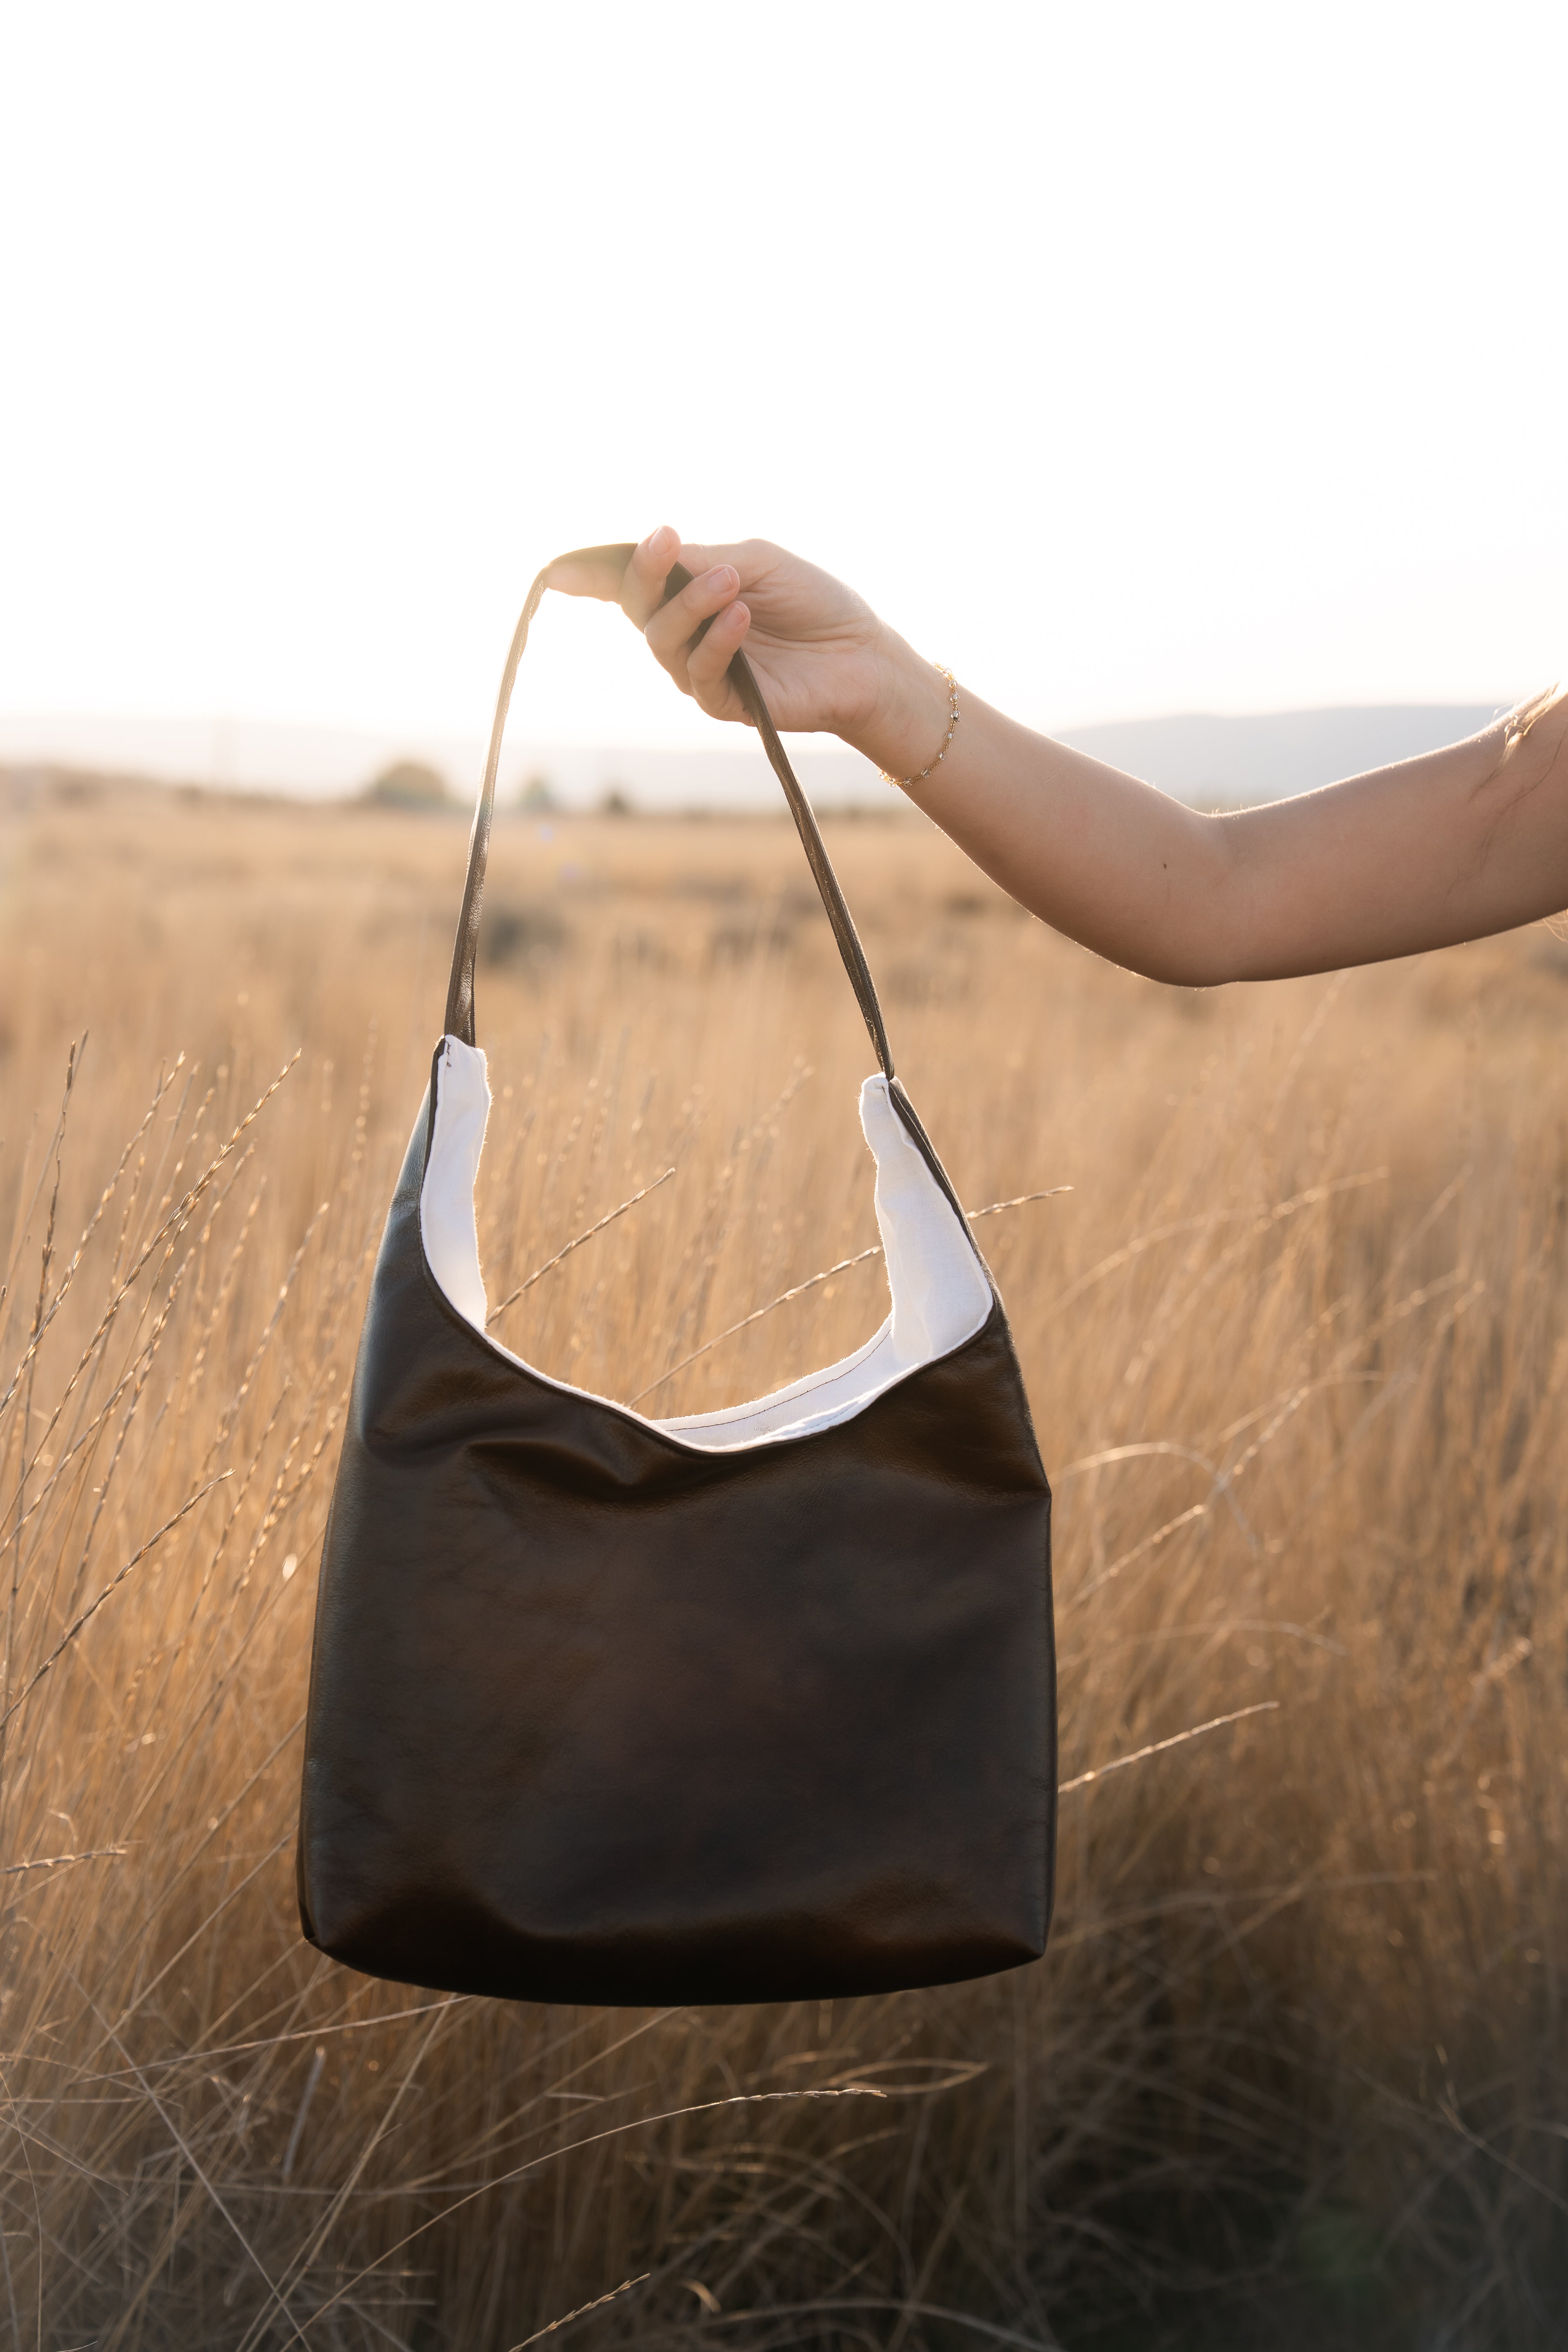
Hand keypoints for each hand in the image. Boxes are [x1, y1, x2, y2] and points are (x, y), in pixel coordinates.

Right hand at [547, 529, 948, 773]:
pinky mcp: (723, 702)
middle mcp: (685, 631)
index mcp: (687, 591)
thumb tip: (651, 546)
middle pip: (636, 606)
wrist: (862, 655)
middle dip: (643, 572)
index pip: (627, 583)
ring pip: (663, 639)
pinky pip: (700, 673)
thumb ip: (702, 559)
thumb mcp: (756, 562)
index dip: (590, 577)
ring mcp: (699, 669)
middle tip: (665, 542)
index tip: (557, 571)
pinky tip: (742, 617)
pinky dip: (717, 640)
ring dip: (691, 604)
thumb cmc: (814, 602)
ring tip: (731, 583)